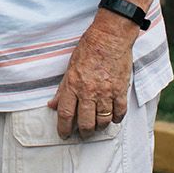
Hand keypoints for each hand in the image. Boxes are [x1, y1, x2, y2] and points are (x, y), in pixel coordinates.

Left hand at [48, 12, 137, 137]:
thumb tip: (52, 105)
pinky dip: (116, 118)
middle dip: (83, 132)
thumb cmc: (88, 49)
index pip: (65, 114)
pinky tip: (113, 117)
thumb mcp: (70, 68)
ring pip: (103, 121)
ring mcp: (106, 92)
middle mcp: (89, 92)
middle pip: (85, 123)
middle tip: (83, 134)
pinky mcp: (121, 90)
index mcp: (73, 85)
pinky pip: (119, 112)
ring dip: (99, 127)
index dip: (63, 128)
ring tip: (97, 126)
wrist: (110, 37)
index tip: (64, 134)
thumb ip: (62, 89)